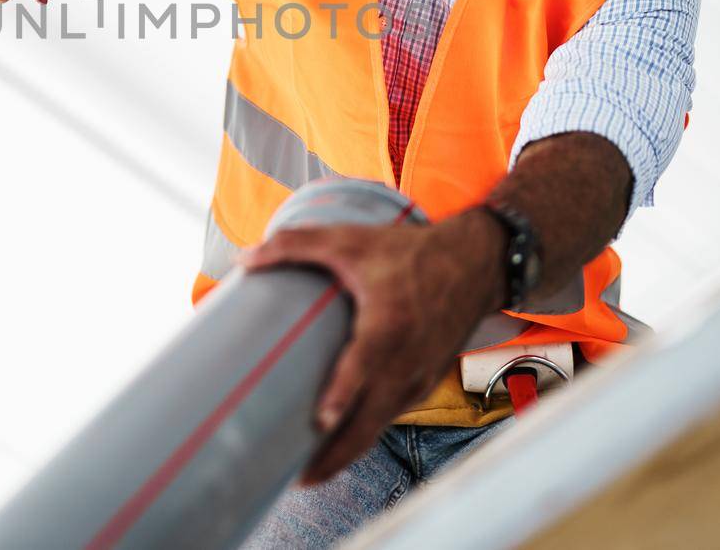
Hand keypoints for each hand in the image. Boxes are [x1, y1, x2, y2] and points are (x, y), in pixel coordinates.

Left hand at [237, 212, 505, 483]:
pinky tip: (342, 440)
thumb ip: (295, 245)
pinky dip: (367, 434)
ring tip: (310, 471)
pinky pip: (392, 416)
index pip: (364, 368)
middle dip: (335, 456)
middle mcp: (407, 360)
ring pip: (380, 426)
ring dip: (348, 452)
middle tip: (297, 479)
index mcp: (388, 325)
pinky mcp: (425, 384)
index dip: (343, 396)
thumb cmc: (410, 252)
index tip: (319, 422)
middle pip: (370, 421)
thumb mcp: (351, 240)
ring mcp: (419, 377)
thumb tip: (244, 259)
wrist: (475, 264)